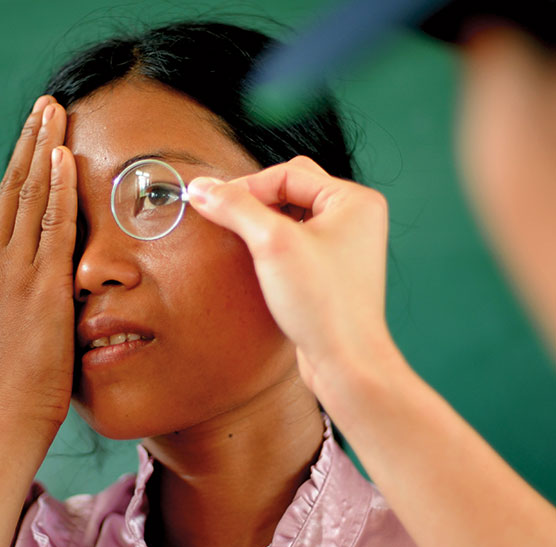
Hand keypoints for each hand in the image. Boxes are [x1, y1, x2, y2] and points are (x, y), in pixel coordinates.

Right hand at [0, 96, 76, 428]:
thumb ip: (17, 290)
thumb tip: (36, 271)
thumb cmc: (13, 378)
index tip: (33, 136)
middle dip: (30, 142)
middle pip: (13, 188)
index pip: (4, 206)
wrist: (10, 413)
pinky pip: (51, 227)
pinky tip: (63, 156)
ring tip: (54, 112)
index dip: (21, 166)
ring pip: (29, 197)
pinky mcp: (40, 287)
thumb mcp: (4, 324)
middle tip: (44, 105)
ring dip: (43, 150)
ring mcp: (13, 272)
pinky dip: (57, 189)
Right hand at [187, 156, 392, 394]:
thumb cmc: (322, 304)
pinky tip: (256, 262)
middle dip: (254, 201)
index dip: (246, 187)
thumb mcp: (271, 245)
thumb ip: (235, 207)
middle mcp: (354, 217)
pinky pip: (294, 241)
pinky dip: (270, 244)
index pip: (287, 174)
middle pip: (290, 189)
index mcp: (354, 200)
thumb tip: (200, 187)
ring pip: (290, 215)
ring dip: (260, 222)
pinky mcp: (331, 270)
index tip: (211, 204)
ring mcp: (344, 245)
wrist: (346, 363)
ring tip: (240, 240)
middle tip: (225, 218)